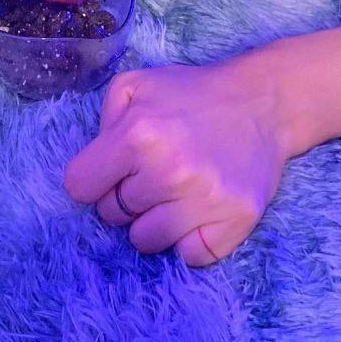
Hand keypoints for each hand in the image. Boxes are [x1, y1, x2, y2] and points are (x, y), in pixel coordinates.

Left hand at [62, 57, 291, 266]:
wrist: (261, 102)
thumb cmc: (191, 94)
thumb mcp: (134, 85)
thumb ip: (104, 122)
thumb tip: (96, 167)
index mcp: (137, 135)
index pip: (79, 186)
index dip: (93, 177)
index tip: (112, 169)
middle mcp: (169, 172)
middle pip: (111, 214)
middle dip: (125, 195)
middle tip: (154, 170)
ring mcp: (205, 201)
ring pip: (145, 240)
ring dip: (153, 220)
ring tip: (175, 189)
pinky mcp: (235, 221)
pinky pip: (189, 256)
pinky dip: (190, 239)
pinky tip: (199, 209)